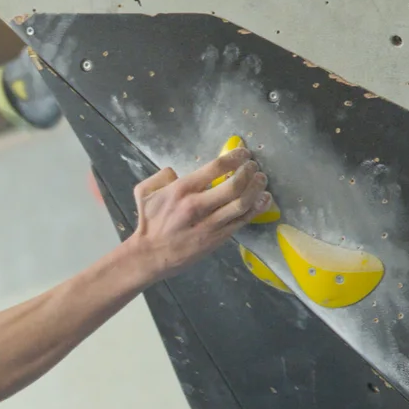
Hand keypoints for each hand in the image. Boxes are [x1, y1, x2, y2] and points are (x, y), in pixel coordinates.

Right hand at [126, 146, 270, 277]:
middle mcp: (198, 205)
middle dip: (249, 171)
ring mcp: (210, 223)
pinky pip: (242, 221)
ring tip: (262, 179)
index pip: (216, 167)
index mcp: (182, 189)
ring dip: (257, 188)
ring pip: (242, 203)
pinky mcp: (218, 238)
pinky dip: (257, 208)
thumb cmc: (148, 222)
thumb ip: (161, 175)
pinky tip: (264, 199)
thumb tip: (176, 171)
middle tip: (254, 166)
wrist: (150, 255)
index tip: (244, 153)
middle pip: (234, 184)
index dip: (235, 157)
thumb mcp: (144, 192)